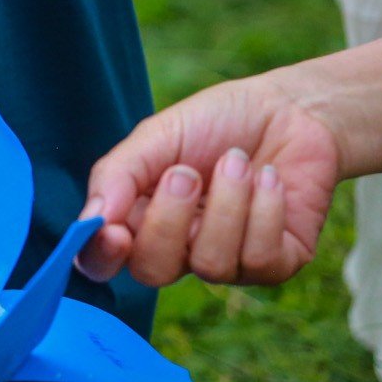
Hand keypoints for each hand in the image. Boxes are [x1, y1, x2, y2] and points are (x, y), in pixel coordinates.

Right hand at [77, 69, 340, 287]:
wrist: (289, 110)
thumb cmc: (216, 122)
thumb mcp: (157, 136)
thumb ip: (119, 174)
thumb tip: (91, 219)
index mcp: (141, 217)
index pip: (103, 260)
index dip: (101, 256)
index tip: (114, 230)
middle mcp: (180, 248)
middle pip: (153, 271)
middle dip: (168, 222)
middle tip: (186, 173)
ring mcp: (228, 261)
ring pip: (211, 265)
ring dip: (227, 204)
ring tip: (238, 160)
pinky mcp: (276, 264)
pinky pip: (260, 260)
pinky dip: (264, 210)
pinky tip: (270, 179)